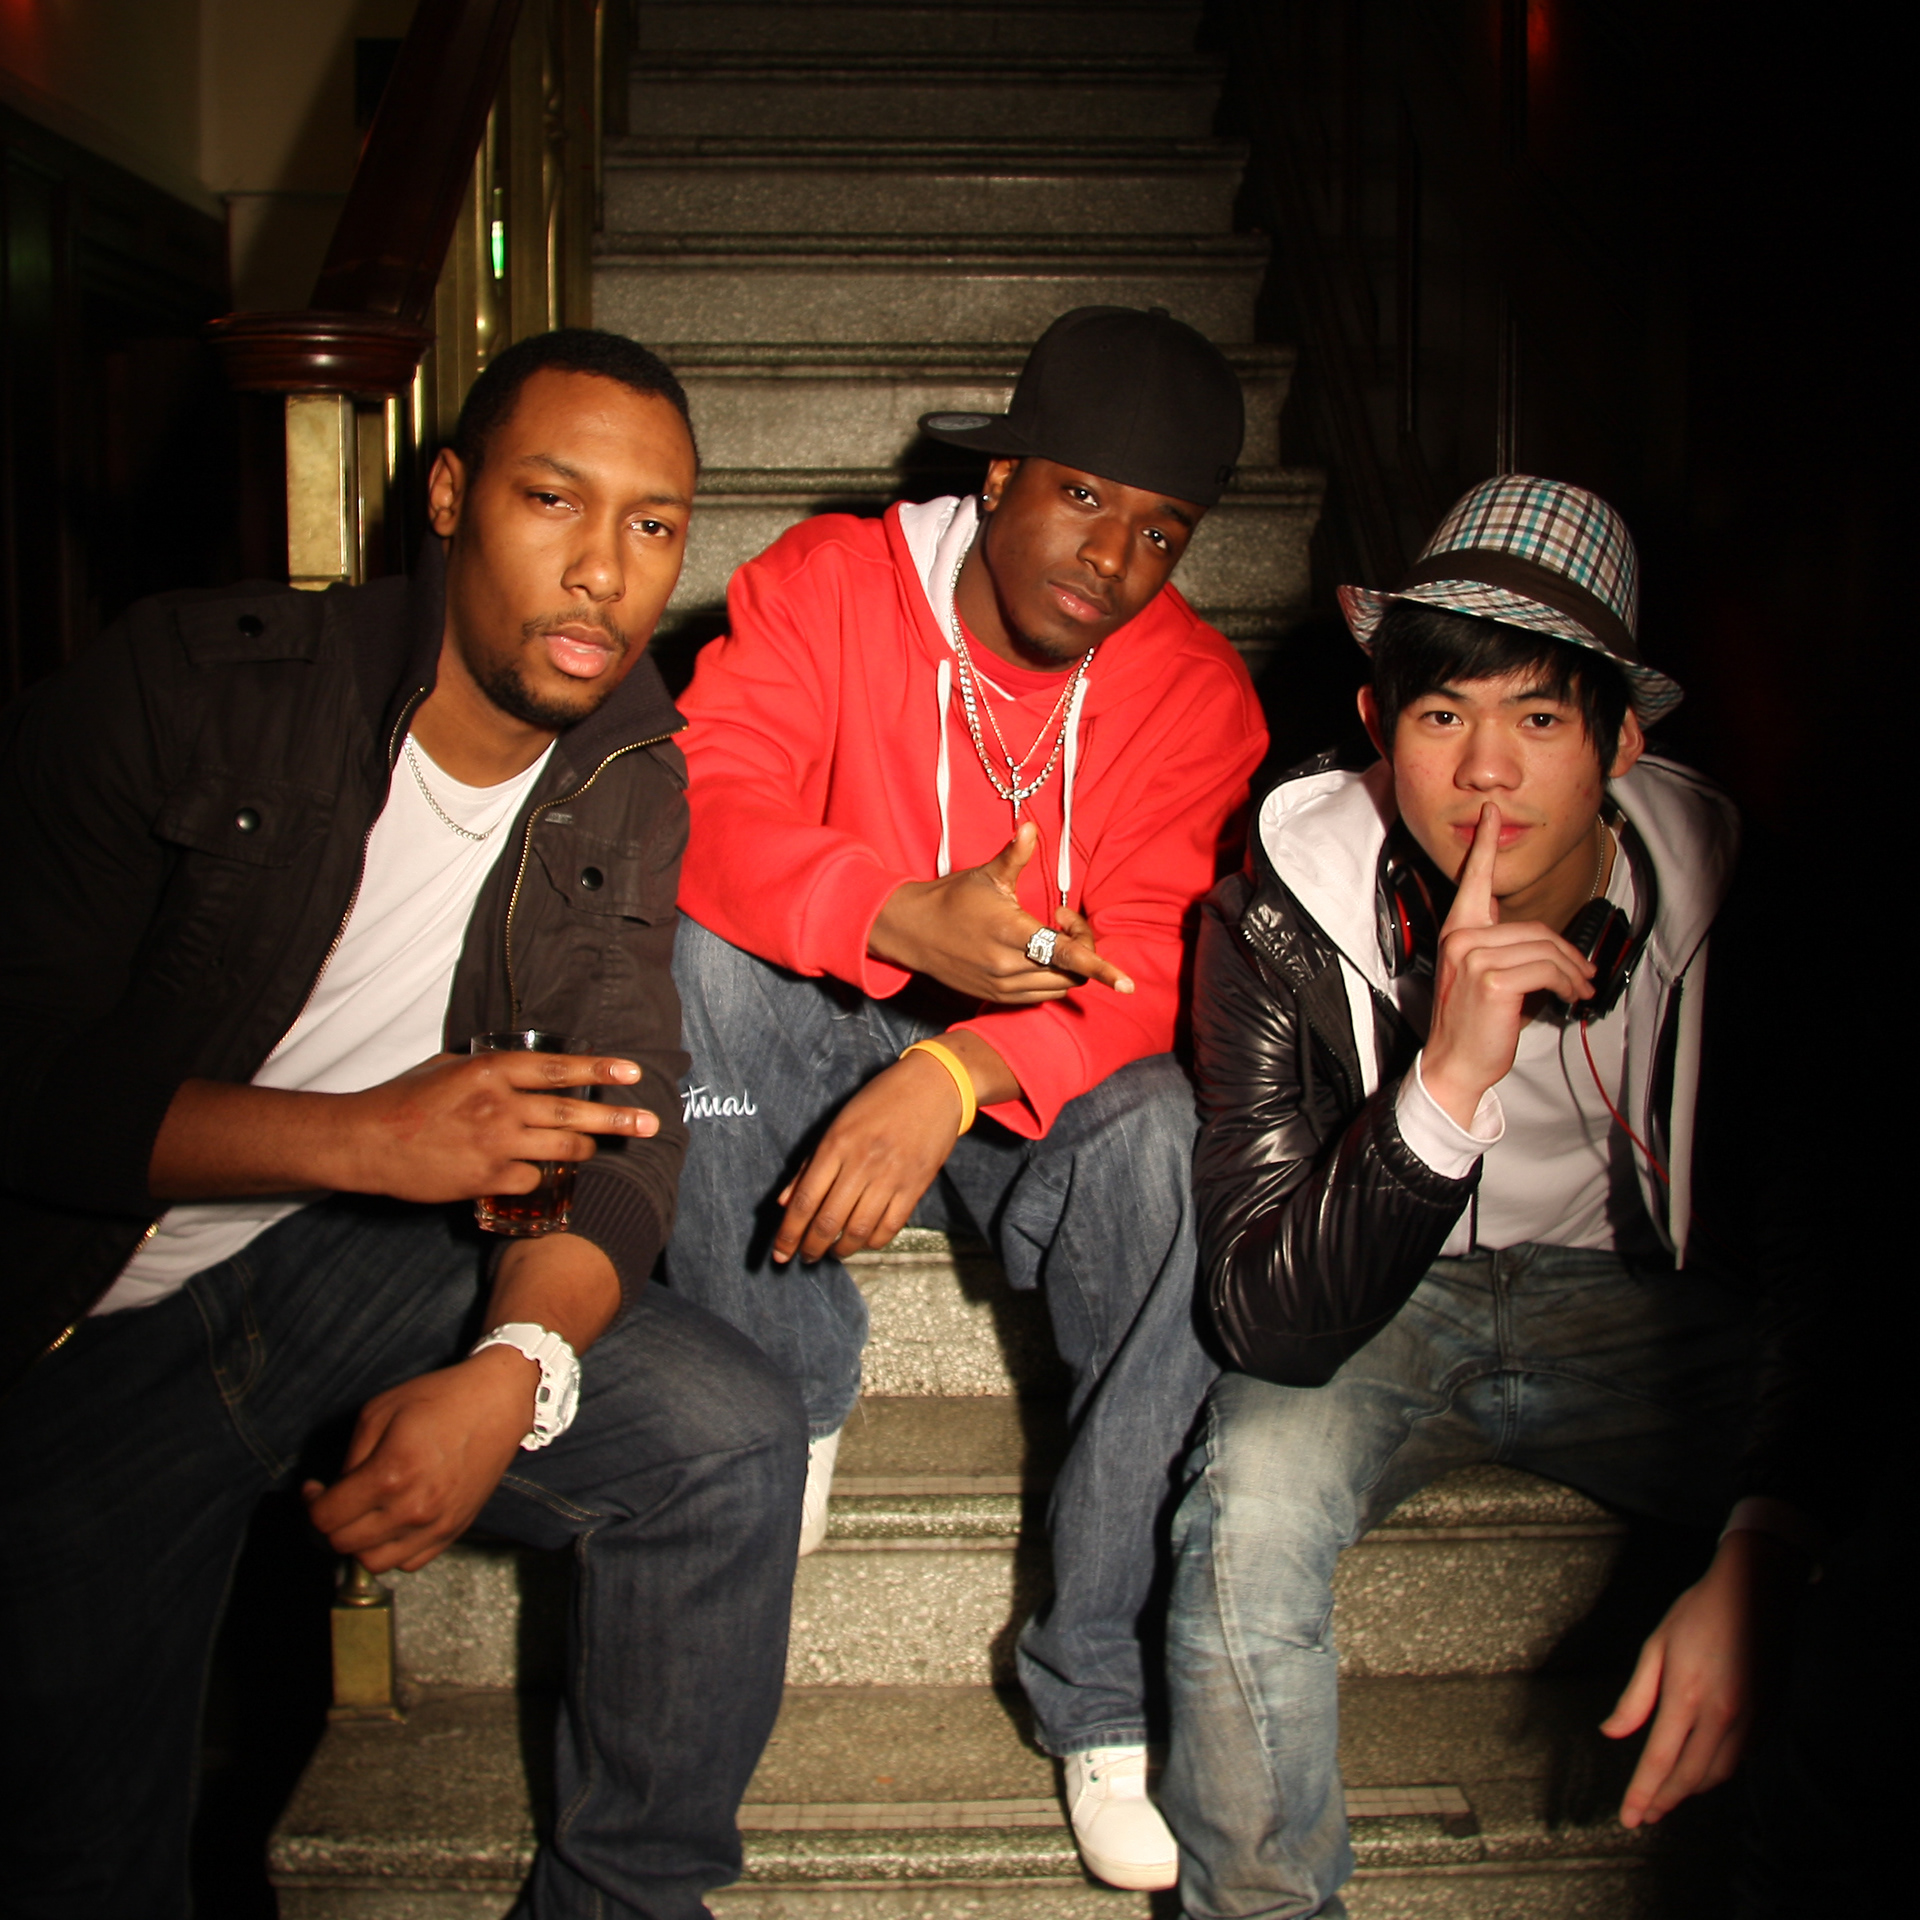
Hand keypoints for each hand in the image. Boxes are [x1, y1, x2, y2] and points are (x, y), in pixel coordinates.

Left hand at [302, 1347, 535, 1573]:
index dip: (311, 1503)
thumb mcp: (379, 1411)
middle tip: (335, 1501)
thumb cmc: (441, 1399)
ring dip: (359, 1544)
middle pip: (344, 1544)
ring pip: (375, 1563)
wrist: (497, 1403)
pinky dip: (393, 1550)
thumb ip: (351, 1456)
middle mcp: (413, 1508)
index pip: (327, 1518)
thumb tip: (336, 1489)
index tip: (315, 1490)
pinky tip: (392, 1524)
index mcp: (390, 1474)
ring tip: (363, 1517)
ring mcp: (436, 1524)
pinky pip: (410, 1562)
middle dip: (330, 1524)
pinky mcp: (454, 1529)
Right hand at [337, 1051, 657, 1200]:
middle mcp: (500, 1105)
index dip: (598, 1070)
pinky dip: (535, 1177)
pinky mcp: (486, 1178)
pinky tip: (525, 1175)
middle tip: (649, 1124)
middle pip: (572, 1112)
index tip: (631, 1072)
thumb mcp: (446, 1068)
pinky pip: (532, 1179)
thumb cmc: (401, 1101)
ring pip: (561, 1148)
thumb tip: (517, 1070)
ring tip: (593, 1148)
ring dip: (583, 1149)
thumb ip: (487, 1070)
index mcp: (490, 1071)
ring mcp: (495, 1143)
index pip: (557, 1069)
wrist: (365, 1142)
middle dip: (617, 1120)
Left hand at [772, 1053, 965, 1263]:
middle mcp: (861, 1163)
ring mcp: (890, 1176)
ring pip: (858, 1230)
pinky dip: (873, 1242)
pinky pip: (890, 1226)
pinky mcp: (915, 1185)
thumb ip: (809, 1165)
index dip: (788, 1233)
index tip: (780, 1253)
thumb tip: (783, 1202)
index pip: (805, 1200)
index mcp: (836, 1145)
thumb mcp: (837, 1123)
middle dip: (811, 1247)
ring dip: (841, 1249)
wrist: (934, 1085)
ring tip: (832, 1253)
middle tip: (805, 1258)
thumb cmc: (880, 1100)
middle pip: (828, 1221)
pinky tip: (863, 1241)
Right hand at [869, 822, 1133, 1002]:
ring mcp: (1002, 986)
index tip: (1126, 982)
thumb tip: (1030, 827)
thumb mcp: (985, 876)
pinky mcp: (996, 997)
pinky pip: (1041, 995)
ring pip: (1058, 986)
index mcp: (1010, 933)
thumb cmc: (952, 899)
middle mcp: (1008, 966)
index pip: (1066, 954)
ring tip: (1048, 935)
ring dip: (1067, 965)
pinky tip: (1038, 953)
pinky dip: (1051, 977)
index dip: (1100, 967)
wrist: (913, 933)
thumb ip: (1014, 856)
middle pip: (1070, 972)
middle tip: (1064, 919)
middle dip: (1082, 949)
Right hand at [1419, 803, 1594, 1126]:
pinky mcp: (1492, 978)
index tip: (1491, 813)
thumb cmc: (1469, 1023)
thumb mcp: (1478, 976)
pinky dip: (1569, 983)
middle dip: (1568, 955)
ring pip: (1546, 948)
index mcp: (1458, 932)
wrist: (1454, 1063)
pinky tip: (1571, 996)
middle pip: (1536, 928)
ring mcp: (1474, 956)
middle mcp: (1462, 938)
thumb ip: (1497, 946)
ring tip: (1579, 990)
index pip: (1473, 879)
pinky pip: (1548, 969)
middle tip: (1583, 976)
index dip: (1485, 843)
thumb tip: (1540, 941)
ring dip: (1574, 973)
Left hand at [1601, 1529, 1802, 1827]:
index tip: (1630, 1818)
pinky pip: (1738, 1759)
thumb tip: (1611, 1732)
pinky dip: (1716, 1772)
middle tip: (1645, 1816)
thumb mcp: (1657, 1646)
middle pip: (1688, 1776)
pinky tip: (1701, 1770)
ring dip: (1690, 1790)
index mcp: (1687, 1697)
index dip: (1642, 1794)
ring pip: (1717, 1773)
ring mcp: (1748, 1720)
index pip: (1659, 1760)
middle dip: (1664, 1801)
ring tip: (1667, 1797)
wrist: (1756, 1593)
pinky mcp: (1765, 1717)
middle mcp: (1720, 1717)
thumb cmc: (1699, 1614)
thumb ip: (1636, 1697)